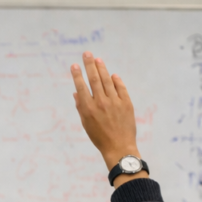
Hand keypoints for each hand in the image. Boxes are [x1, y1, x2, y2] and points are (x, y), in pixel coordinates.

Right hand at [71, 52, 140, 171]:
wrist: (119, 147)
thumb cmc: (99, 137)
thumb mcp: (86, 124)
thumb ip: (81, 107)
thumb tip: (76, 94)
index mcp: (89, 109)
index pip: (81, 87)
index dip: (77, 75)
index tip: (75, 65)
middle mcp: (101, 103)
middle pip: (95, 79)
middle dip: (90, 65)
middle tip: (87, 54)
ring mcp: (115, 102)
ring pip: (107, 81)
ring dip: (102, 69)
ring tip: (98, 60)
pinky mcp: (127, 103)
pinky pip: (121, 88)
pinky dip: (116, 81)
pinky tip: (112, 75)